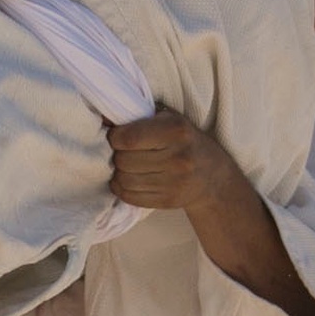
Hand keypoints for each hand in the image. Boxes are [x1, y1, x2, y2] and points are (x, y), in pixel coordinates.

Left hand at [107, 108, 240, 210]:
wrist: (212, 175)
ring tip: (125, 166)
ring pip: (124, 180)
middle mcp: (178, 157)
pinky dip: (121, 189)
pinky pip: (130, 197)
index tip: (117, 136)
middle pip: (124, 160)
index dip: (114, 137)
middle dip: (117, 155)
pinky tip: (127, 181)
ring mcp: (175, 182)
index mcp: (176, 130)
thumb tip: (102, 118)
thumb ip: (138, 115)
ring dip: (118, 173)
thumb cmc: (183, 140)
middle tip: (123, 152)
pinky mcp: (169, 200)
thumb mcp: (168, 119)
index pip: (128, 138)